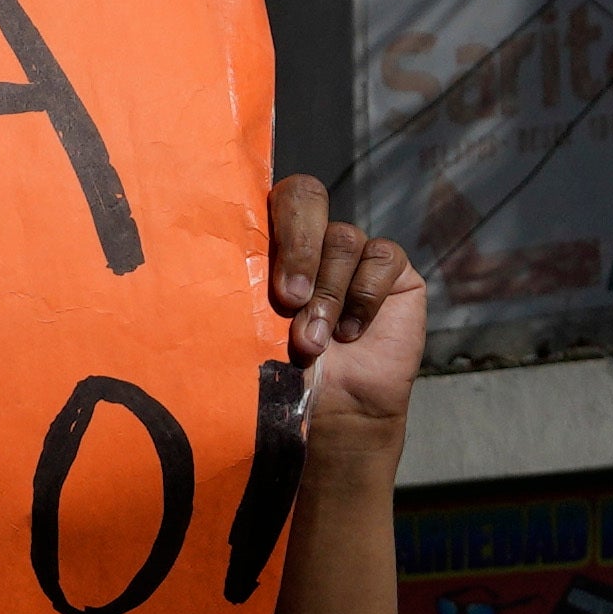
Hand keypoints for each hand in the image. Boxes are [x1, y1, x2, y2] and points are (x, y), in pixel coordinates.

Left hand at [263, 176, 425, 443]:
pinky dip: (364, 298)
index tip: (267, 277)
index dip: (273, 223)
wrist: (330, 415)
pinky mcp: (390, 269)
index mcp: (269, 243)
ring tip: (314, 343)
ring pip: (343, 239)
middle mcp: (311, 238)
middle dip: (299, 248)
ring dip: (327, 295)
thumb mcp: (251, 331)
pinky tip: (351, 334)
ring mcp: (353, 251)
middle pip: (307, 198)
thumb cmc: (281, 375)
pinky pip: (381, 258)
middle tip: (289, 301)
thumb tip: (222, 255)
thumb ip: (244, 288)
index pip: (268, 197)